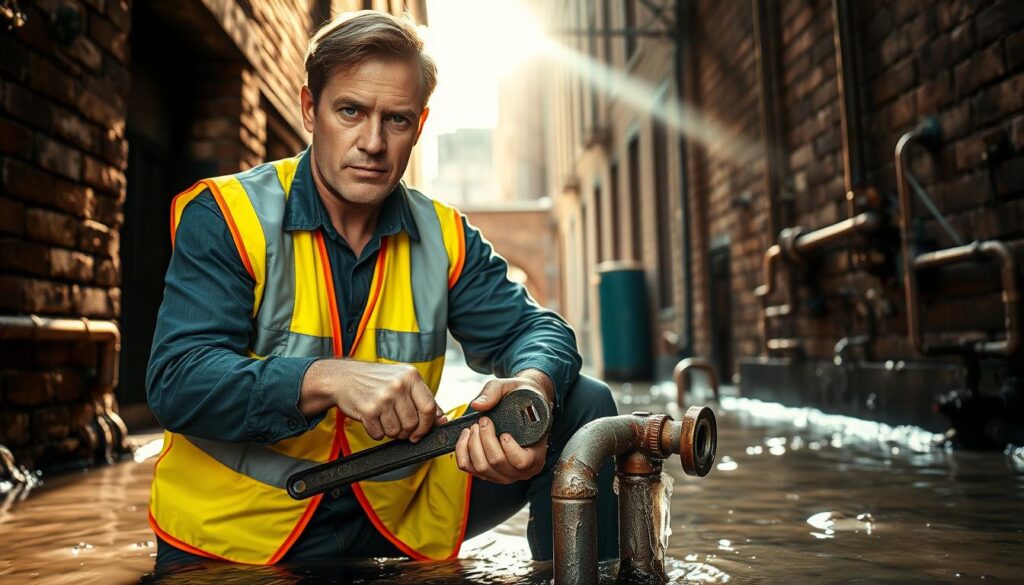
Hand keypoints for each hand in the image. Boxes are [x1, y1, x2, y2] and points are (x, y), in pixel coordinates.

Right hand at [300, 359, 444, 441]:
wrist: (343, 377)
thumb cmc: (375, 380)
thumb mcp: (403, 380)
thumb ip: (423, 398)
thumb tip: (441, 418)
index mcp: (411, 376)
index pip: (429, 408)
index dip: (427, 425)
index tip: (420, 432)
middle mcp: (398, 385)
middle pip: (413, 423)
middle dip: (407, 432)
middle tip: (399, 428)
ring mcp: (383, 397)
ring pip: (397, 431)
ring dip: (391, 432)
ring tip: (384, 420)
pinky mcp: (368, 410)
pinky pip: (379, 434)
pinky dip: (376, 433)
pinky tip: (372, 420)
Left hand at [454, 370, 553, 483]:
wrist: (523, 407)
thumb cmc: (522, 399)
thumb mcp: (513, 389)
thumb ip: (495, 392)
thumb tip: (477, 404)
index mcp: (535, 456)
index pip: (522, 462)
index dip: (509, 447)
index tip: (504, 432)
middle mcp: (520, 471)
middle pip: (496, 462)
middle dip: (485, 439)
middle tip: (484, 421)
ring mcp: (502, 475)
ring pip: (481, 468)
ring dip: (473, 444)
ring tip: (475, 427)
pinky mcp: (486, 472)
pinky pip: (468, 467)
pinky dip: (462, 451)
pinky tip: (466, 436)